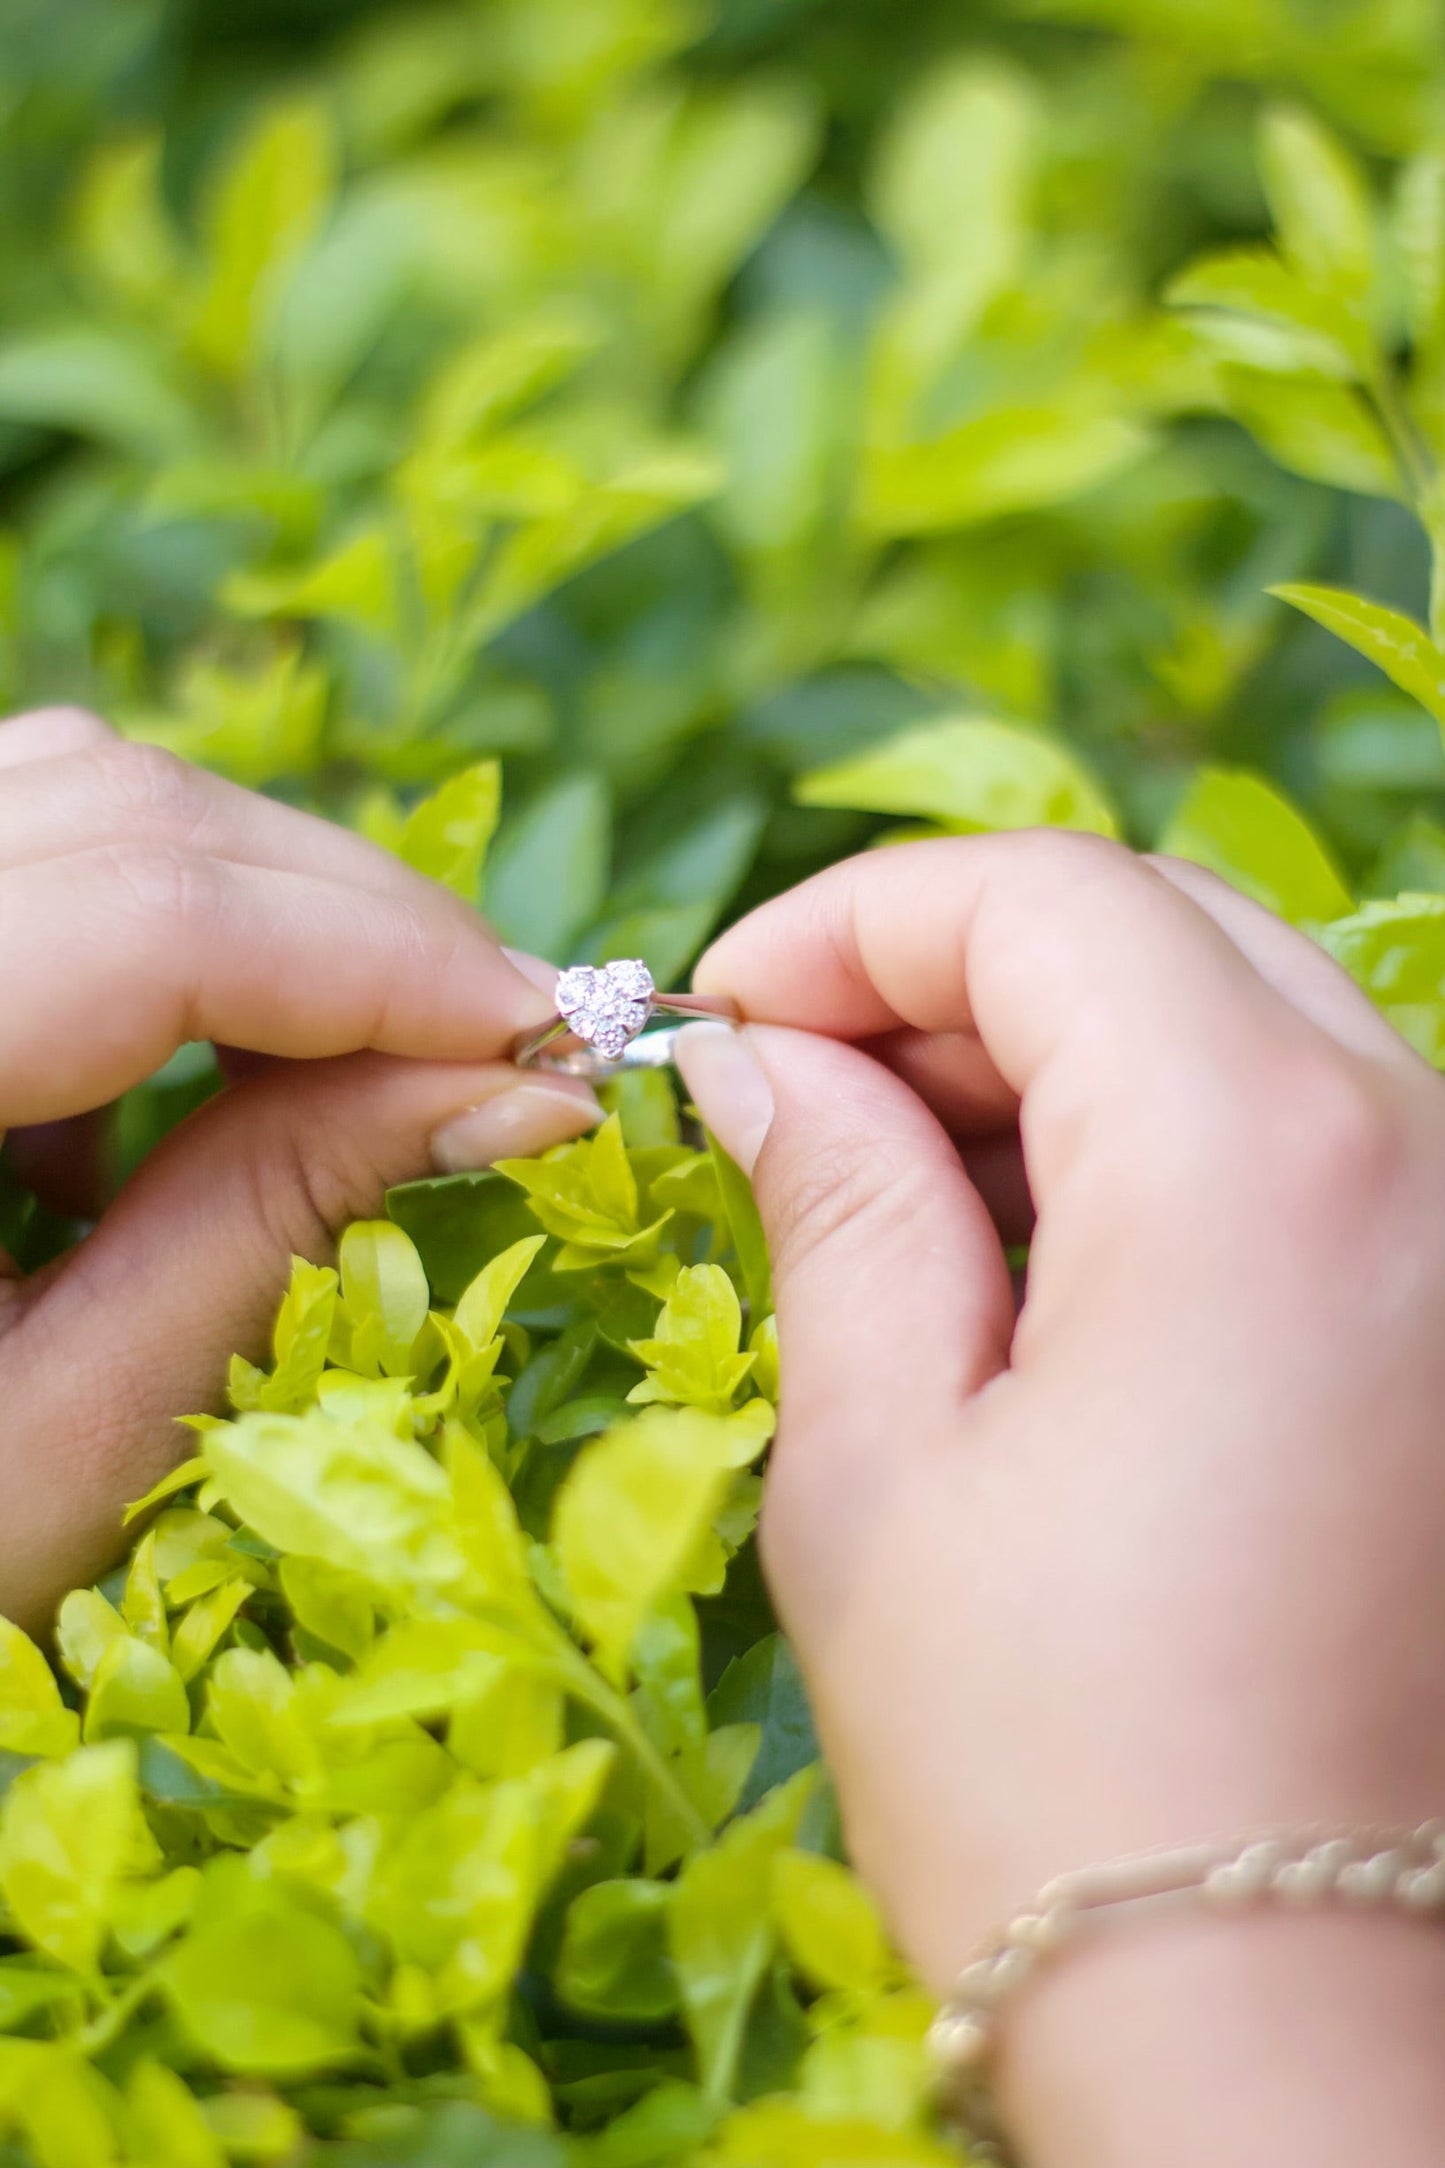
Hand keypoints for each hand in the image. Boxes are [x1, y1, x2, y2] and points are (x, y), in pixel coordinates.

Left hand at [0, 707, 597, 1630]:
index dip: (386, 959)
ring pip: (77, 794)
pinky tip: (164, 1098)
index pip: (151, 918)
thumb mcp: (62, 1440)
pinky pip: (24, 842)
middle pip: (125, 808)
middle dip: (357, 915)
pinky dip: (154, 929)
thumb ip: (278, 1229)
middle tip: (504, 1044)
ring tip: (369, 1063)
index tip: (554, 1041)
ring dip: (265, 908)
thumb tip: (522, 1093)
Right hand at [678, 833, 1444, 2167]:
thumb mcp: (881, 1465)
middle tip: (802, 1090)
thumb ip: (838, 1202)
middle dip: (958, 970)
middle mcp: (1420, 1160)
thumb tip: (767, 1060)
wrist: (1278, 2029)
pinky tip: (1043, 1258)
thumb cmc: (1048, 1771)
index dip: (854, 921)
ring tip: (905, 1186)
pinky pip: (1314, 1139)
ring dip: (1061, 1053)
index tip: (730, 1013)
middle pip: (1161, 928)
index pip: (1043, 900)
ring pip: (1248, 1019)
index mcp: (1259, 1165)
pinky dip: (1164, 1140)